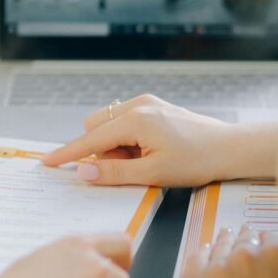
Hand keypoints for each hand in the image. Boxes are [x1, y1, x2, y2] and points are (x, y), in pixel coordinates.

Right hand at [42, 95, 233, 186]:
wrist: (229, 148)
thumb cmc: (196, 161)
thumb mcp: (153, 174)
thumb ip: (115, 172)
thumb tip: (84, 171)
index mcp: (136, 120)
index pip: (90, 139)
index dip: (68, 153)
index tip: (48, 163)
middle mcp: (137, 105)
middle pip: (95, 127)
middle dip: (100, 150)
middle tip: (127, 168)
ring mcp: (146, 103)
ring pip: (109, 124)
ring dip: (114, 145)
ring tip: (143, 161)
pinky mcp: (154, 106)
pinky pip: (125, 121)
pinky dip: (126, 138)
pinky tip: (148, 151)